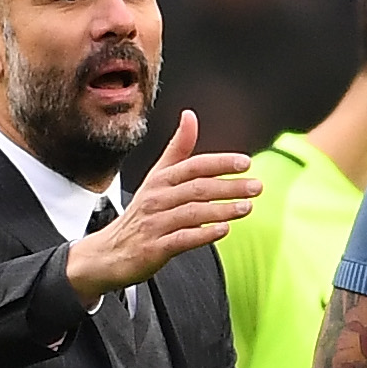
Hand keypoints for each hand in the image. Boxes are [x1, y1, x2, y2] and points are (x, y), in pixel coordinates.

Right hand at [64, 112, 254, 297]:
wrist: (110, 252)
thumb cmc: (142, 213)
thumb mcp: (157, 177)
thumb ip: (178, 148)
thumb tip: (190, 115)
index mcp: (160, 180)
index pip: (193, 166)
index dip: (219, 163)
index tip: (245, 163)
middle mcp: (156, 198)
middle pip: (197, 188)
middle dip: (229, 186)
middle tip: (256, 187)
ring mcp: (154, 223)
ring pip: (192, 212)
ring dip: (222, 210)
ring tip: (247, 208)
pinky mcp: (154, 247)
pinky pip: (182, 238)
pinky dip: (203, 234)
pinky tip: (223, 231)